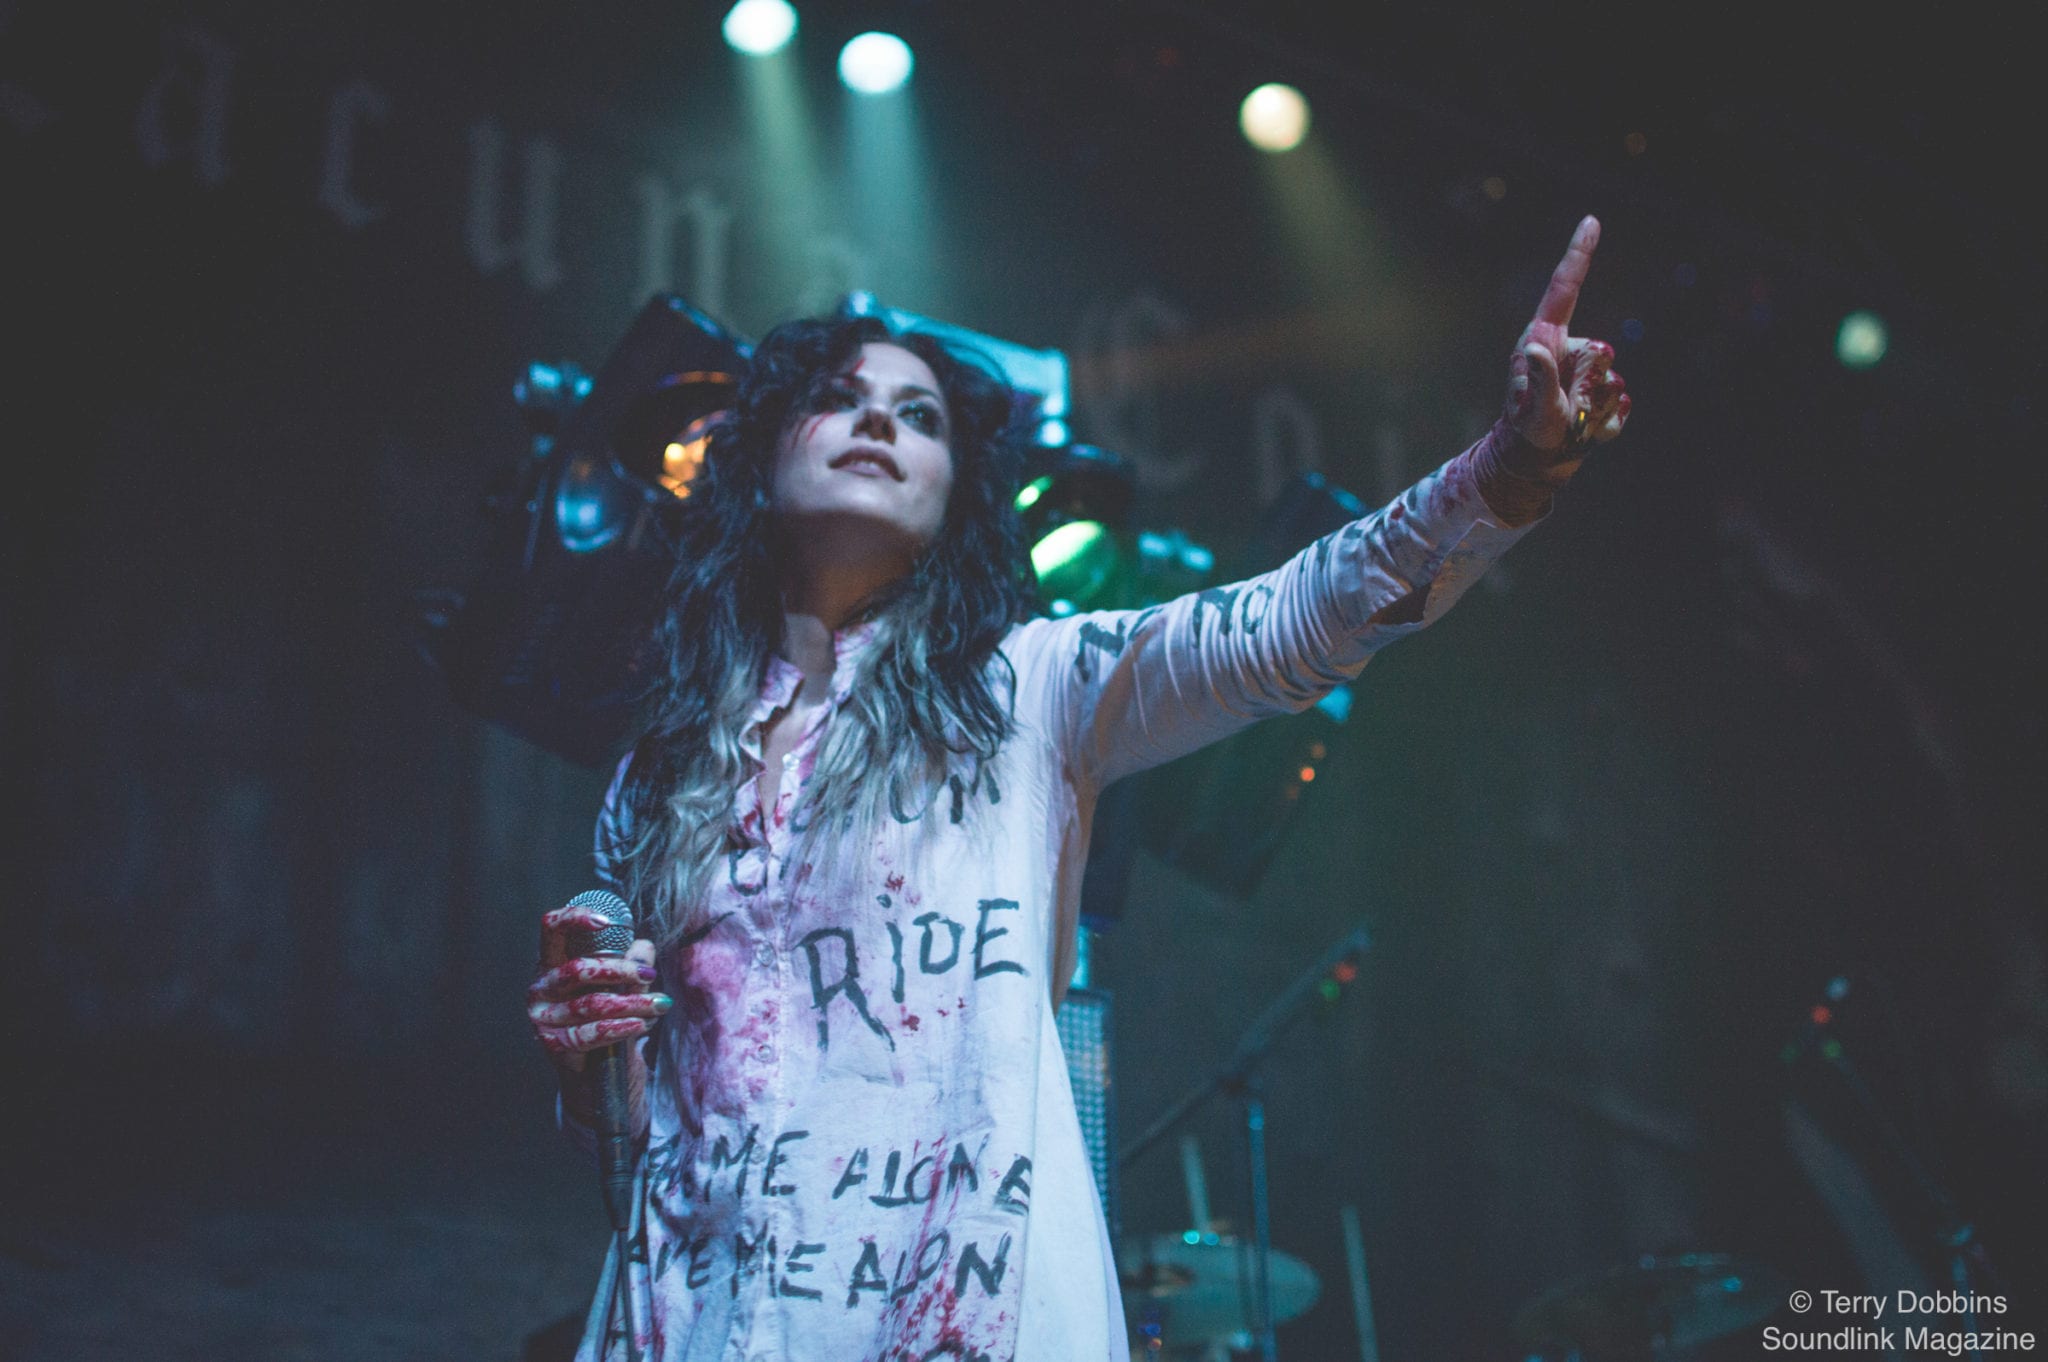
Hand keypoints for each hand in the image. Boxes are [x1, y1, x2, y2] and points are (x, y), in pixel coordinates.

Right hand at [526, 900, 666, 1074]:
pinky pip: (591, 1033)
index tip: (607, 922)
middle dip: (622, 970)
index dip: (575, 918)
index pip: (551, 928)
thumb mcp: (620, 987)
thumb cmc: (604, 1019)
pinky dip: (621, 1027)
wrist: (594, 1075)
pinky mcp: (553, 1044)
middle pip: (579, 968)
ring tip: (660, 1005)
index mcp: (552, 962)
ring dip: (632, 1002)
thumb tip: (644, 946)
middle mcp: (541, 987)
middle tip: (650, 974)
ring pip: (592, 1003)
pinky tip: (642, 1024)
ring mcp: (543, 1017)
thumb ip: (630, 965)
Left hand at [1504, 215, 1630, 478]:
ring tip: (1572, 423)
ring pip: (1615, 381)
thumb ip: (1538, 377)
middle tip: (1567, 408)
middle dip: (1592, 383)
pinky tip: (1587, 433)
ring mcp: (1582, 372)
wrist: (1533, 467)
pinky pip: (1622, 403)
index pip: (1566, 288)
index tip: (1591, 220)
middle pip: (1604, 349)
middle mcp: (1565, 350)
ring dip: (1598, 407)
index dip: (1579, 254)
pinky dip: (1609, 423)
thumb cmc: (1527, 435)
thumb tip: (1536, 349)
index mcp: (1543, 340)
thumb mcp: (1534, 407)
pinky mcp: (1598, 394)